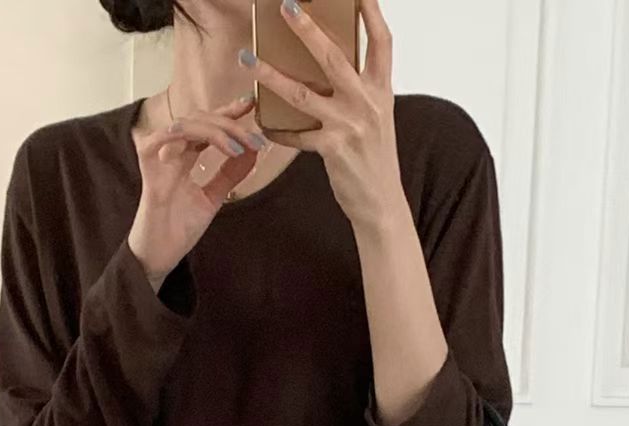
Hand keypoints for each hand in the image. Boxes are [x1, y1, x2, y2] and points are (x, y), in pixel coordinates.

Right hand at [129, 97, 263, 289]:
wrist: (161, 255)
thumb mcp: (213, 198)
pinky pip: (164, 136)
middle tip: (254, 137)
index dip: (228, 113)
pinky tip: (215, 144)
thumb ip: (230, 174)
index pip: (207, 125)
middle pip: (201, 120)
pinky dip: (191, 135)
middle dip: (230, 124)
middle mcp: (171, 149)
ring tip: (240, 146)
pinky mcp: (147, 163)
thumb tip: (252, 150)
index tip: (251, 105)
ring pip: (188, 125)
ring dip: (217, 131)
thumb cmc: (180, 229)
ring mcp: (159, 154)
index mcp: (185, 154)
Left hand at [241, 0, 402, 234]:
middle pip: (333, 57)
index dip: (371, 13)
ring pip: (301, 92)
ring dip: (270, 74)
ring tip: (247, 59)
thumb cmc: (375, 158)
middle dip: (307, 29)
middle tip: (286, 6)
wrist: (381, 202)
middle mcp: (367, 102)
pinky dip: (275, 129)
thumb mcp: (377, 117)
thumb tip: (332, 65)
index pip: (381, 42)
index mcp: (381, 90)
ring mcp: (349, 125)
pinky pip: (295, 134)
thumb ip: (360, 90)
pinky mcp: (332, 149)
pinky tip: (259, 121)